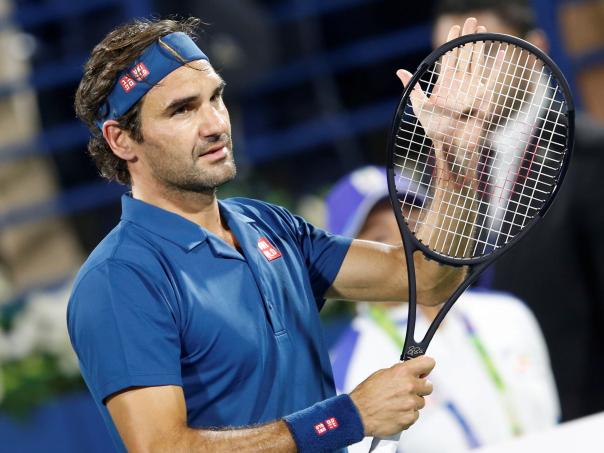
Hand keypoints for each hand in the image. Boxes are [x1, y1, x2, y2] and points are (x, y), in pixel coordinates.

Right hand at [349, 356, 434, 436]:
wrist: (359, 414)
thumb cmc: (366, 394)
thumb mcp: (381, 374)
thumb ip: (399, 372)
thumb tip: (410, 372)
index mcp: (402, 372)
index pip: (428, 363)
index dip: (426, 367)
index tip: (424, 369)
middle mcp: (409, 386)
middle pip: (428, 386)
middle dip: (420, 387)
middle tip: (408, 390)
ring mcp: (410, 403)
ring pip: (421, 402)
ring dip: (412, 402)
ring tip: (397, 403)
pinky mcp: (409, 418)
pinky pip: (415, 415)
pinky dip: (407, 414)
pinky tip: (396, 412)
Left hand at [397, 17, 503, 189]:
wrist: (452, 144)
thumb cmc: (436, 129)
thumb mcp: (420, 106)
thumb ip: (412, 87)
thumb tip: (399, 71)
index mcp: (444, 83)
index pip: (448, 57)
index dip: (451, 42)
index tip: (454, 28)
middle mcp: (459, 83)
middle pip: (464, 54)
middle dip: (467, 36)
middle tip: (471, 19)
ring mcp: (472, 88)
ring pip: (477, 60)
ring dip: (480, 44)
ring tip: (482, 28)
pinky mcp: (484, 95)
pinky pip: (493, 76)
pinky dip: (497, 64)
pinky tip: (501, 51)